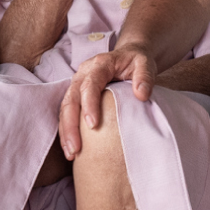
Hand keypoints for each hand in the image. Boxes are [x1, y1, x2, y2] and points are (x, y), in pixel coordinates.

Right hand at [58, 45, 152, 159]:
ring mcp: (77, 85)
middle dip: (71, 125)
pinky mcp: (77, 96)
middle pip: (70, 99)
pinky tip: (71, 149)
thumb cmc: (136, 61)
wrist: (129, 55)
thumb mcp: (145, 63)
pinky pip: (67, 114)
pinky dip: (67, 131)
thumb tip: (141, 95)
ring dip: (66, 131)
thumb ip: (144, 77)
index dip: (89, 104)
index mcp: (99, 65)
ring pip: (65, 108)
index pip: (89, 85)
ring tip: (71, 154)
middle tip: (76, 148)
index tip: (93, 125)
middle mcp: (83, 74)